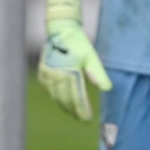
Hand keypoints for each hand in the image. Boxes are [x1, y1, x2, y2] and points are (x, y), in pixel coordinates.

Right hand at [37, 0, 110, 120]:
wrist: (60, 30)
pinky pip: (50, 91)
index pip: (77, 97)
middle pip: (66, 99)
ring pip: (56, 97)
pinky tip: (63, 102)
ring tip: (74, 113)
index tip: (88, 119)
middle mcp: (56, 75)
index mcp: (69, 72)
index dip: (82, 109)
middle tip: (82, 119)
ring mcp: (47, 75)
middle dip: (74, 110)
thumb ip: (98, 73)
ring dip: (65, 106)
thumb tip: (107, 89)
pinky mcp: (42, 73)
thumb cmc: (79, 43)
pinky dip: (57, 97)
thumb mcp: (91, 57)